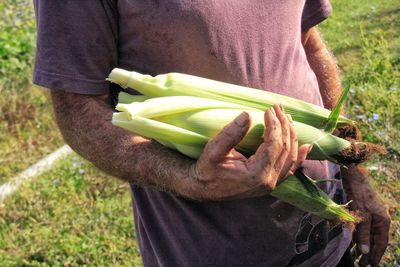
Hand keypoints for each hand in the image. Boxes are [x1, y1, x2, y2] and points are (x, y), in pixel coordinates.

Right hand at [187, 104, 311, 200]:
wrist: (203, 189)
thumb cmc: (207, 170)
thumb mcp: (213, 151)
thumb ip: (230, 134)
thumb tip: (247, 115)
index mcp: (256, 174)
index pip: (274, 144)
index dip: (274, 124)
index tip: (269, 109)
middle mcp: (268, 181)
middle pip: (285, 149)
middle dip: (284, 125)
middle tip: (277, 108)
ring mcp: (270, 185)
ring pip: (290, 158)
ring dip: (291, 136)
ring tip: (287, 118)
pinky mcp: (269, 184)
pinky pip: (289, 170)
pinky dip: (299, 157)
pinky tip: (306, 146)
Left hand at [341, 164, 390, 266]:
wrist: (353, 175)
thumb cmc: (360, 193)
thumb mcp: (362, 215)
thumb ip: (363, 233)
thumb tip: (364, 251)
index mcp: (383, 222)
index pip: (380, 243)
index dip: (375, 254)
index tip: (371, 265)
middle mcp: (377, 220)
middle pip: (373, 240)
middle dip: (367, 253)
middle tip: (361, 265)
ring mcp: (369, 216)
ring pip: (366, 235)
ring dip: (360, 245)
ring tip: (355, 257)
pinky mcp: (360, 213)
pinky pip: (359, 228)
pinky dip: (356, 236)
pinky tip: (351, 243)